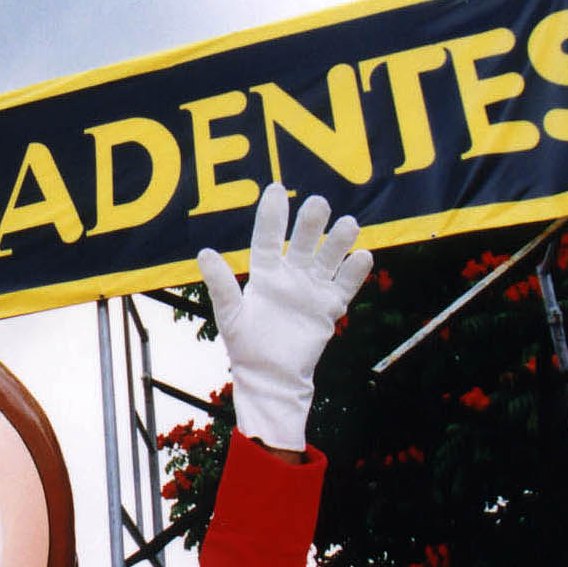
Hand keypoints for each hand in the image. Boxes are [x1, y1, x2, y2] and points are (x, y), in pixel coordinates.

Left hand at [196, 183, 371, 451]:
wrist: (271, 378)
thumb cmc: (246, 347)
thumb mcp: (230, 315)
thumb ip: (221, 285)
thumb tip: (204, 252)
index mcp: (265, 273)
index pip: (269, 238)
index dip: (273, 215)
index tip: (277, 188)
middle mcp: (291, 275)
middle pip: (304, 242)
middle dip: (312, 224)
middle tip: (319, 203)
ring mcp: (312, 289)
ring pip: (328, 258)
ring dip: (339, 241)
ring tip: (349, 224)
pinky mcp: (330, 307)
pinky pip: (345, 285)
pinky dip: (354, 272)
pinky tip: (363, 256)